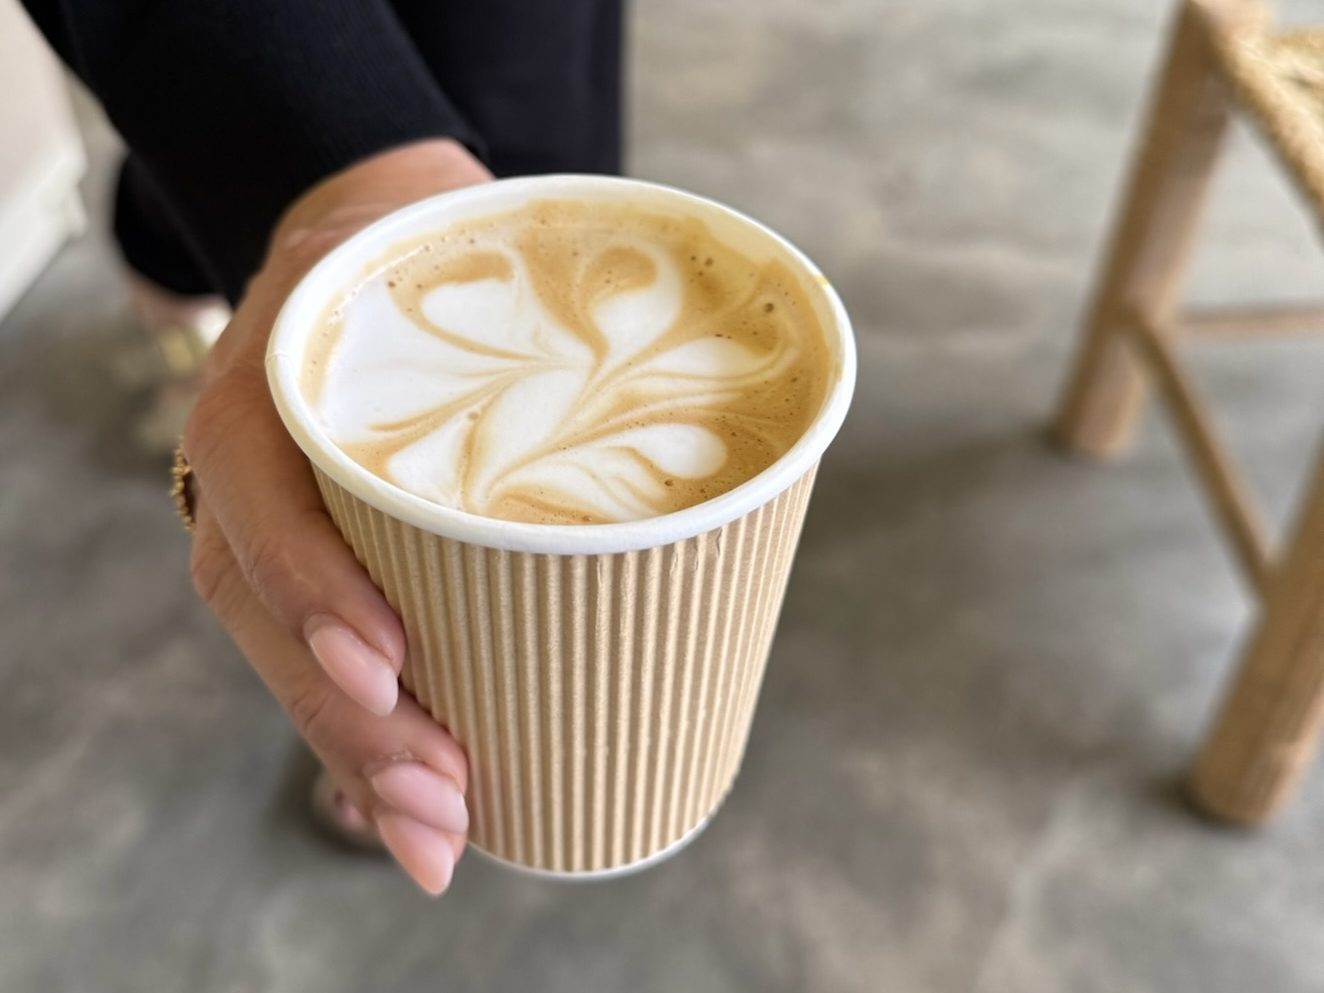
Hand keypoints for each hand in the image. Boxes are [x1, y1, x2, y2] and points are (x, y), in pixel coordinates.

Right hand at [183, 140, 492, 894]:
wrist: (369, 224)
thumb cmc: (445, 246)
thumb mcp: (479, 243)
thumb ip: (564, 305)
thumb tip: (764, 410)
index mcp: (281, 370)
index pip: (261, 487)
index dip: (313, 581)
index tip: (392, 661)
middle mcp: (251, 449)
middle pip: (261, 604)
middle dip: (350, 718)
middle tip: (445, 807)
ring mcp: (265, 505)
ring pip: (277, 646)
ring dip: (354, 749)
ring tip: (436, 834)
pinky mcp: (306, 546)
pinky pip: (309, 645)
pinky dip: (360, 724)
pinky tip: (417, 796)